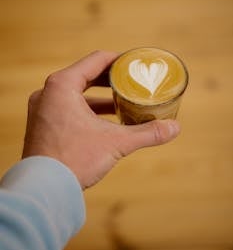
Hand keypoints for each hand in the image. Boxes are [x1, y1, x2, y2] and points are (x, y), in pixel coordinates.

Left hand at [22, 50, 179, 188]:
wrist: (43, 189)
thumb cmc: (73, 160)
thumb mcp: (115, 143)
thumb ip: (146, 133)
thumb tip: (175, 128)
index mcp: (62, 85)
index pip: (96, 60)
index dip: (119, 60)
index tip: (134, 64)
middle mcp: (48, 93)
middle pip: (85, 75)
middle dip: (111, 79)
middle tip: (131, 81)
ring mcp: (43, 109)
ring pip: (76, 93)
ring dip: (99, 97)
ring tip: (122, 101)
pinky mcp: (43, 124)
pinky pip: (68, 107)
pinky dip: (87, 110)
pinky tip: (105, 121)